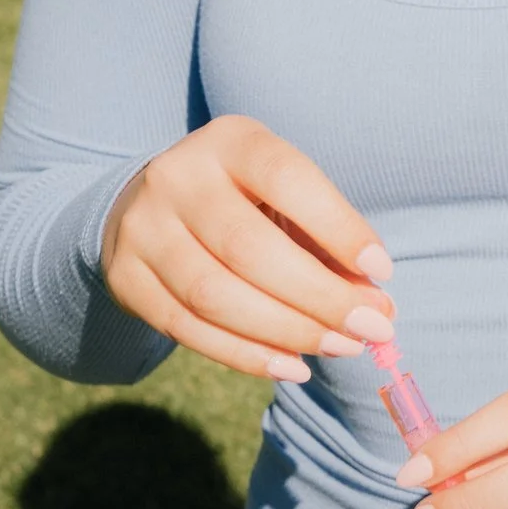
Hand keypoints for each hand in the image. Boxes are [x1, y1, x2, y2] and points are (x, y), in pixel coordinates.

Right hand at [100, 113, 396, 381]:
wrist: (147, 203)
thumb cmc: (243, 197)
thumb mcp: (281, 191)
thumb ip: (323, 236)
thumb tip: (372, 299)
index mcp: (231, 141)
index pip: (288, 179)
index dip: (338, 227)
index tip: (383, 271)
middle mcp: (178, 178)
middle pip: (250, 249)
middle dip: (320, 297)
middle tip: (373, 327)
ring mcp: (143, 230)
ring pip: (216, 296)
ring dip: (287, 332)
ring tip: (340, 347)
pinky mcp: (125, 280)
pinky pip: (188, 329)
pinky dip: (246, 355)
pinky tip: (293, 367)